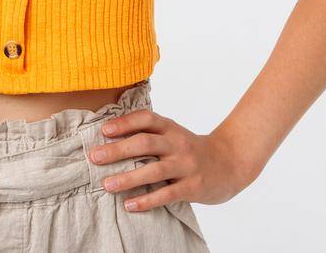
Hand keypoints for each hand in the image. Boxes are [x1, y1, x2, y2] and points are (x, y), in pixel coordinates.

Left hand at [90, 109, 254, 211]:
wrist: (231, 163)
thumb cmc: (193, 150)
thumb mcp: (174, 135)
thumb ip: (150, 134)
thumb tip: (110, 137)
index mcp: (171, 128)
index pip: (146, 119)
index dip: (124, 123)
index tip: (104, 131)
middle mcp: (178, 143)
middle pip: (145, 143)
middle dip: (117, 150)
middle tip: (94, 157)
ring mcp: (186, 165)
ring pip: (153, 170)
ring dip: (128, 178)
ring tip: (107, 185)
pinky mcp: (193, 187)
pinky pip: (166, 194)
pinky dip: (147, 200)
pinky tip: (130, 205)